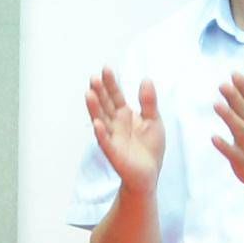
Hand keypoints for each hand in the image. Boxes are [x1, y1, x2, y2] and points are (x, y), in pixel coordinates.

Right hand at [86, 68, 165, 192]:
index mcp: (124, 114)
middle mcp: (115, 123)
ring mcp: (112, 137)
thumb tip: (145, 79)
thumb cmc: (150, 148)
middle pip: (105, 105)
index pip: (115, 95)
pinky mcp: (113, 152)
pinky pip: (105, 141)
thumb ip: (148, 101)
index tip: (106, 68)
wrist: (149, 174)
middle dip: (99, 92)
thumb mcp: (154, 120)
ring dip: (94, 108)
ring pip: (101, 119)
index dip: (111, 83)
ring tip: (89, 94)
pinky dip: (101, 133)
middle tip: (93, 78)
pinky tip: (97, 123)